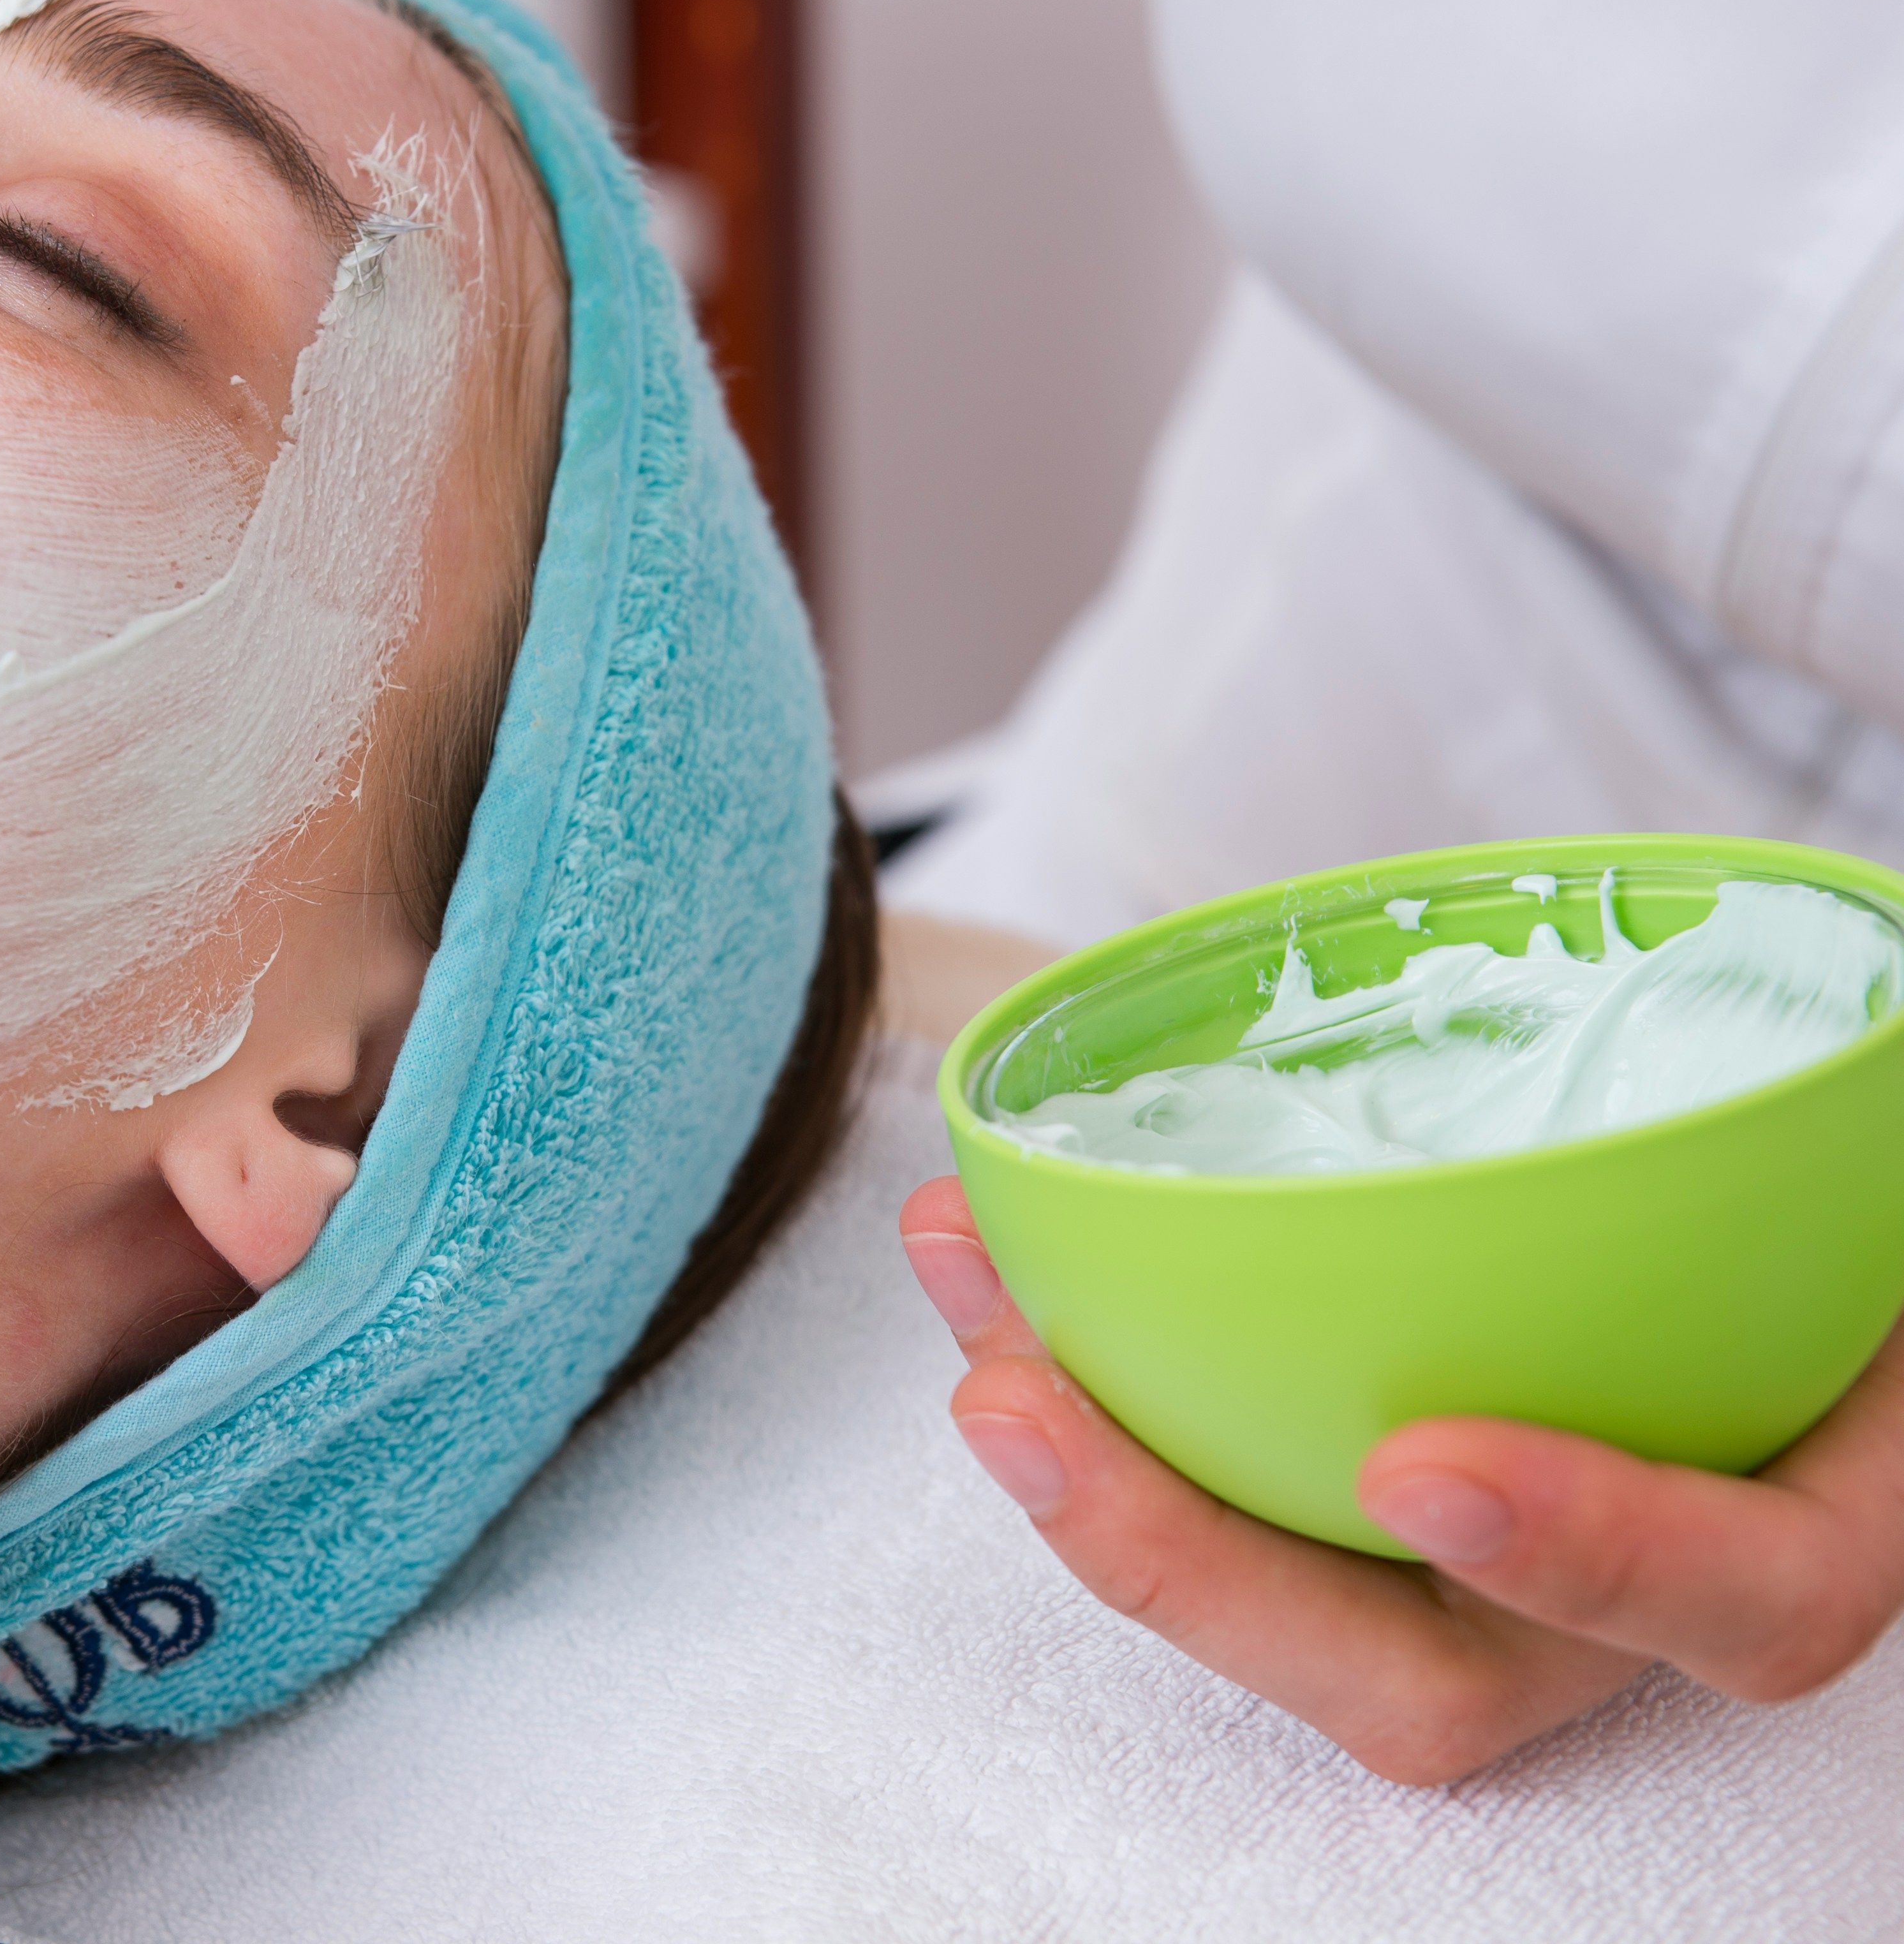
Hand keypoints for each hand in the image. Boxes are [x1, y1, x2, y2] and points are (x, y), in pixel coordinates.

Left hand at [899, 1175, 1903, 1782]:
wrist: (1808, 1191)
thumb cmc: (1839, 1201)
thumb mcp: (1872, 1205)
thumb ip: (1830, 1196)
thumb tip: (1832, 1103)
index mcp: (1805, 1518)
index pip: (1747, 1602)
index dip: (1593, 1556)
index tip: (1420, 1470)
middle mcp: (1636, 1581)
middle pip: (1421, 1671)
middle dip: (1191, 1561)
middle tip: (1013, 1405)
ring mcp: (1494, 1552)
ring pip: (1284, 1585)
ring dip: (1092, 1464)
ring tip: (961, 1308)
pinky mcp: (1365, 1469)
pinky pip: (1215, 1471)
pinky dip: (1084, 1365)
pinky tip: (971, 1251)